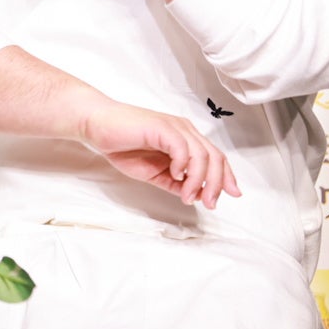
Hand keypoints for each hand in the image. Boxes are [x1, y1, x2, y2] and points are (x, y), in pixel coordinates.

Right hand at [78, 101, 240, 209]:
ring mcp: (175, 127)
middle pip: (215, 157)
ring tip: (188, 195)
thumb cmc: (120, 144)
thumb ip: (174, 182)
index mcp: (184, 139)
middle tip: (210, 203)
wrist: (96, 126)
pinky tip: (175, 175)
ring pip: (202, 154)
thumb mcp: (152, 172)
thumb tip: (195, 195)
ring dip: (199, 179)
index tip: (231, 194)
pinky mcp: (162, 127)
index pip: (215, 157)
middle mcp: (184, 130)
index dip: (226, 176)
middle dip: (217, 183)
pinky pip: (182, 148)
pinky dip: (183, 165)